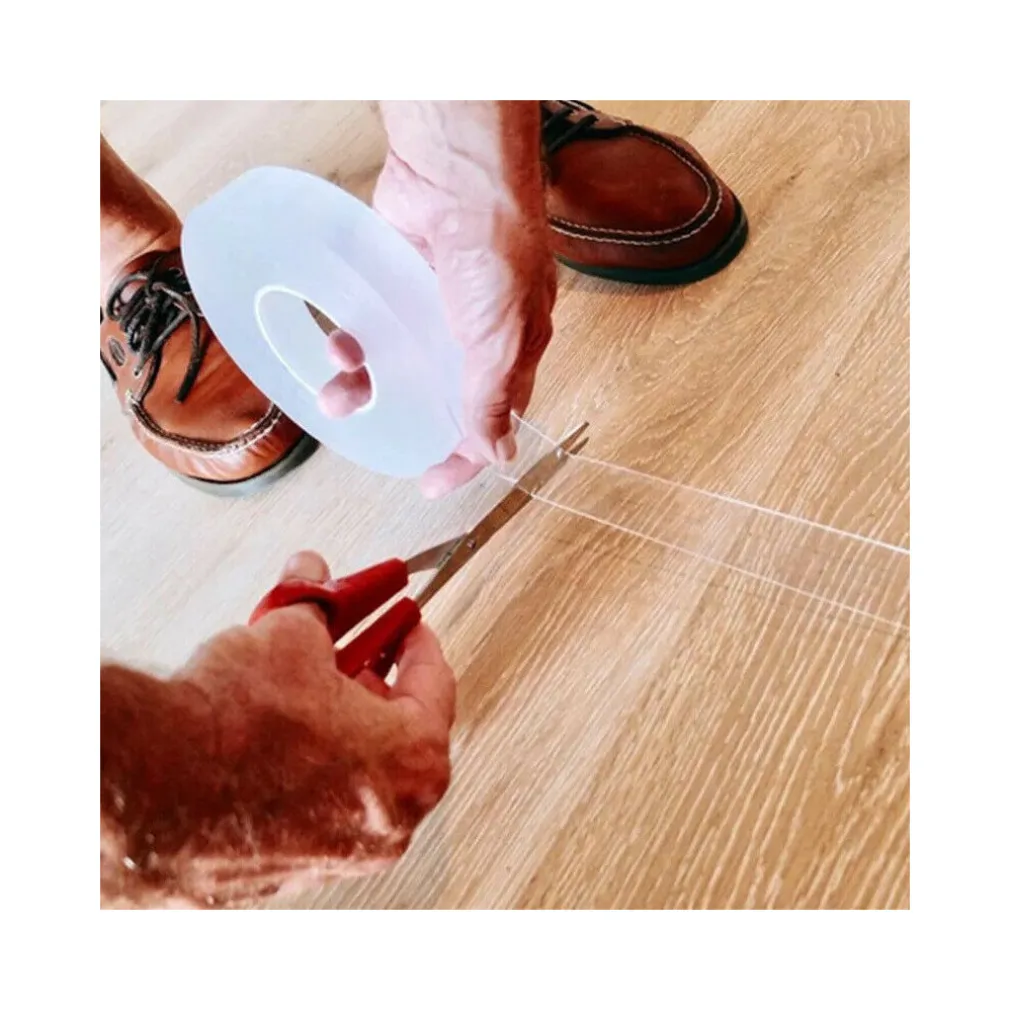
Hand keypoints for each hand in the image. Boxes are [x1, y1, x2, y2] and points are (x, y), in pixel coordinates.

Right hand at [100, 551, 455, 907]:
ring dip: (338, 727)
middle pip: (399, 735)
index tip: (409, 627)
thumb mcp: (288, 637)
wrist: (149, 790)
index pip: (436, 686)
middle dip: (374, 684)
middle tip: (357, 652)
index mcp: (413, 763)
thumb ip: (314, 606)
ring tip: (303, 688)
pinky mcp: (287, 869)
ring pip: (356, 775)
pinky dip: (304, 771)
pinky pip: (314, 808)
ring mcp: (338, 854)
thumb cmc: (229, 730)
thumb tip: (311, 580)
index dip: (417, 642)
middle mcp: (386, 821)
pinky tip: (273, 736)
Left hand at [319, 101, 556, 497]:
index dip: (465, 456)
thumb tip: (499, 453)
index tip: (432, 483)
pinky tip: (337, 344)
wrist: (457, 173)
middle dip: (407, 417)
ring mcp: (434, 304)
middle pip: (439, 393)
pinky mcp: (399, 279)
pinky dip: (354, 340)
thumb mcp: (501, 337)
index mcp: (512, 350)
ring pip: (398, 362)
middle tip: (376, 434)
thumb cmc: (495, 249)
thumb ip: (494, 397)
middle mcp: (474, 331)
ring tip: (337, 395)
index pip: (492, 418)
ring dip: (367, 383)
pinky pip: (373, 324)